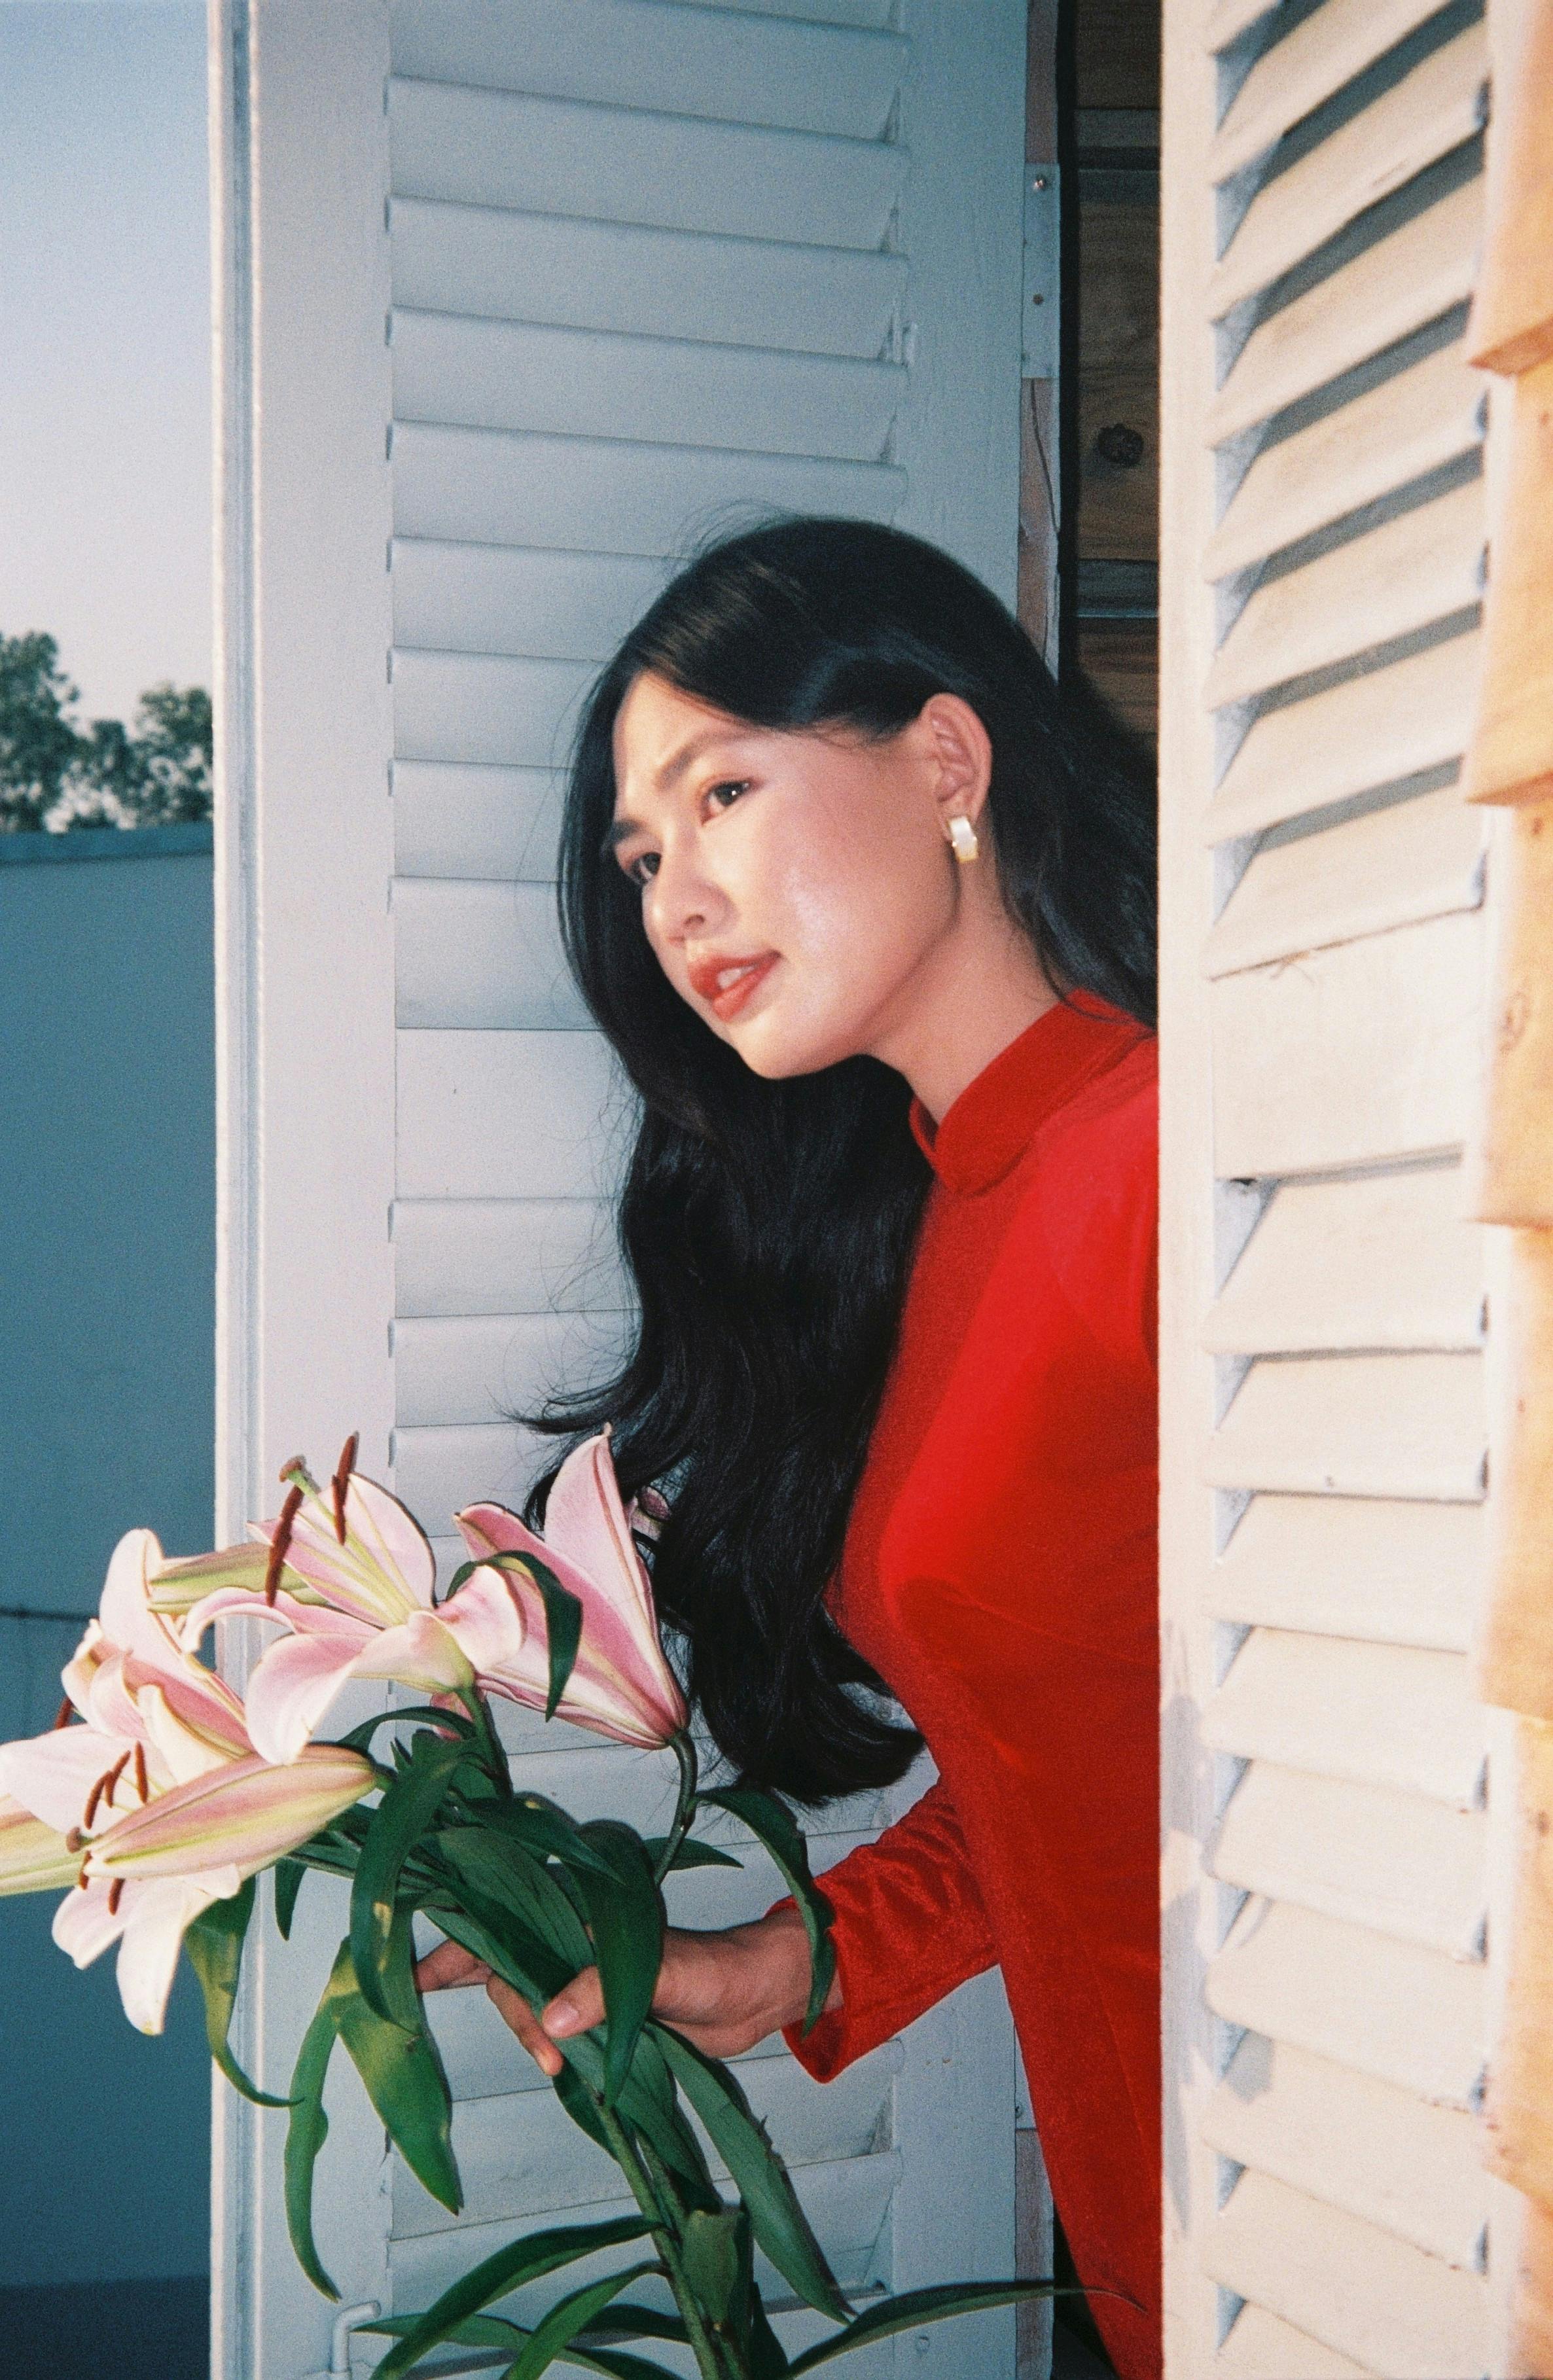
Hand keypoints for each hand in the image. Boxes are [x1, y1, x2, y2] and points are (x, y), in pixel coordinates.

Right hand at [414, 1906, 837, 2080]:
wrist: (754, 1998)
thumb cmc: (714, 1969)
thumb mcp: (663, 1973)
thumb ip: (602, 1991)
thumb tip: (551, 2020)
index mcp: (578, 1914)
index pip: (500, 1921)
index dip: (451, 1947)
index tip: (408, 1974)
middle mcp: (569, 1941)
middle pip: (504, 1973)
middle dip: (512, 2014)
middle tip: (545, 2054)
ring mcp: (578, 1979)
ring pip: (523, 2006)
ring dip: (530, 2038)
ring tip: (559, 2066)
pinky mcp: (592, 2014)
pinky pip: (548, 2032)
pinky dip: (543, 2050)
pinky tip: (553, 2066)